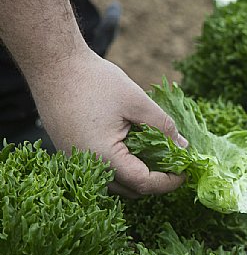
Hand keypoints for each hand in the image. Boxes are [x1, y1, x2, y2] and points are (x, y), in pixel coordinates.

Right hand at [29, 48, 186, 197]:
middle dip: (156, 181)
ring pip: (117, 183)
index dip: (168, 182)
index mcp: (103, 157)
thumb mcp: (137, 101)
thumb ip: (162, 127)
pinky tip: (137, 147)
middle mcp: (88, 166)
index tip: (185, 172)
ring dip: (140, 174)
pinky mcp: (74, 154)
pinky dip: (124, 166)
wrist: (53, 66)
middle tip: (176, 163)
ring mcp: (77, 162)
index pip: (143, 183)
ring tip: (159, 155)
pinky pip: (104, 171)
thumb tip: (183, 146)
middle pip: (130, 188)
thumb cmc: (93, 80)